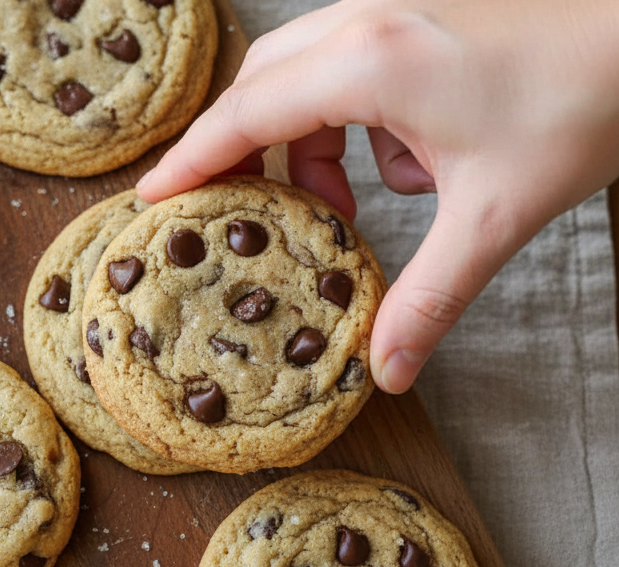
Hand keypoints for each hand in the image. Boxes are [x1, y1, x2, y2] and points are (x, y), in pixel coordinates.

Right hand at [138, 0, 618, 392]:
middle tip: (243, 216)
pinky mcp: (419, 18)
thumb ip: (428, 297)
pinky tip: (409, 163)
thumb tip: (386, 371)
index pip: (244, 115)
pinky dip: (356, 126)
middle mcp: (367, 23)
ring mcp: (394, 11)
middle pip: (262, 88)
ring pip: (305, 78)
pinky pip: (351, 71)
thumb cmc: (582, 100)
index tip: (151, 199)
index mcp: (368, 62)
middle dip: (246, 154)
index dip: (191, 161)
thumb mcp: (494, 215)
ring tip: (344, 208)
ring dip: (310, 146)